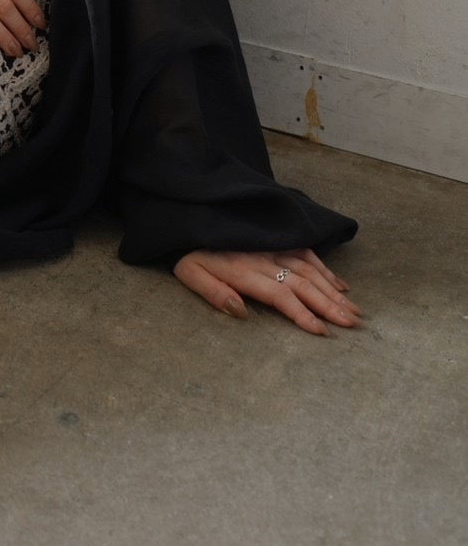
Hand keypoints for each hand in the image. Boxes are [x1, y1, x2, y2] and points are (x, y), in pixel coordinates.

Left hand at [172, 248, 361, 334]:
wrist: (191, 214)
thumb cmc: (190, 252)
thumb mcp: (190, 274)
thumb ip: (214, 293)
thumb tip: (241, 312)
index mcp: (243, 270)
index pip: (280, 295)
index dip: (302, 313)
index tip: (322, 331)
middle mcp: (264, 257)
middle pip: (302, 283)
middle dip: (329, 305)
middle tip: (353, 324)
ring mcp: (273, 245)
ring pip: (310, 269)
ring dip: (333, 291)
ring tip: (354, 311)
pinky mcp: (278, 237)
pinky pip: (307, 253)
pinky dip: (326, 269)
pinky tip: (341, 286)